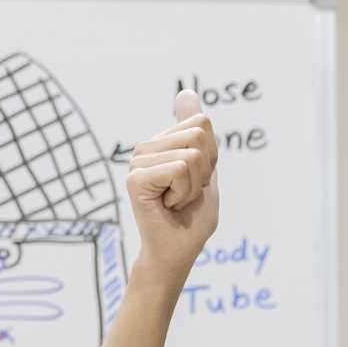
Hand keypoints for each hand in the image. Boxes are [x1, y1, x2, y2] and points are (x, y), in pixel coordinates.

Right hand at [126, 89, 219, 278]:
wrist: (174, 255)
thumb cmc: (190, 220)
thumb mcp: (204, 170)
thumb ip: (197, 132)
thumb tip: (186, 91)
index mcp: (162, 144)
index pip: (201, 123)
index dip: (211, 156)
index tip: (196, 180)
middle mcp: (146, 149)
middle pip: (199, 135)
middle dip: (204, 172)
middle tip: (185, 195)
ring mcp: (138, 163)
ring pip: (193, 155)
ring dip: (194, 186)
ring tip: (176, 202)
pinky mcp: (136, 178)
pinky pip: (181, 169)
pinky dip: (185, 193)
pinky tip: (168, 206)